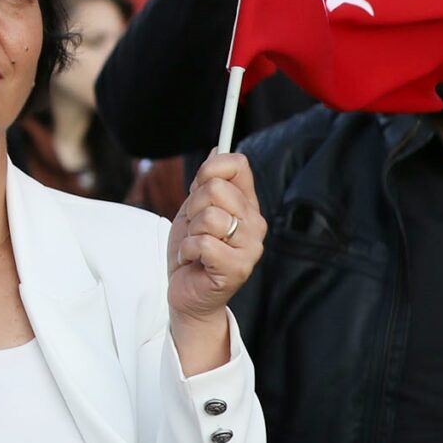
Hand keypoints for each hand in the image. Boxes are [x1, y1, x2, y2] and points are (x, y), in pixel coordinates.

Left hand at [167, 152, 263, 372]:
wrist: (187, 293)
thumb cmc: (192, 252)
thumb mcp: (193, 211)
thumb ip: (205, 183)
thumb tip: (216, 149)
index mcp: (246, 205)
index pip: (237, 165)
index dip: (209, 170)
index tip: (197, 189)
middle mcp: (255, 223)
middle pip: (215, 189)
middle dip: (191, 208)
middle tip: (193, 229)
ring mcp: (251, 246)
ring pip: (209, 217)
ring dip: (189, 233)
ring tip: (195, 248)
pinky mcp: (239, 268)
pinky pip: (203, 243)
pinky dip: (188, 251)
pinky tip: (194, 262)